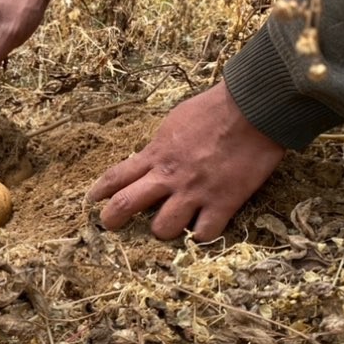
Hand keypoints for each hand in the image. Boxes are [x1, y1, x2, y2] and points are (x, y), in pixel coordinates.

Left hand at [87, 82, 285, 240]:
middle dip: (112, 219)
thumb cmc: (213, 109)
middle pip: (125, 205)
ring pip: (162, 228)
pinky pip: (204, 234)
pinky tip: (202, 229)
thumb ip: (160, 147)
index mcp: (156, 154)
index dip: (99, 191)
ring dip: (163, 229)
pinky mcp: (223, 202)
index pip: (116, 176)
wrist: (252, 109)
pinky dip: (201, 235)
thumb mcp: (174, 123)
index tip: (91, 200)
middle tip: (111, 225)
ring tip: (170, 224)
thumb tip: (151, 158)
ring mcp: (194, 192)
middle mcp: (168, 176)